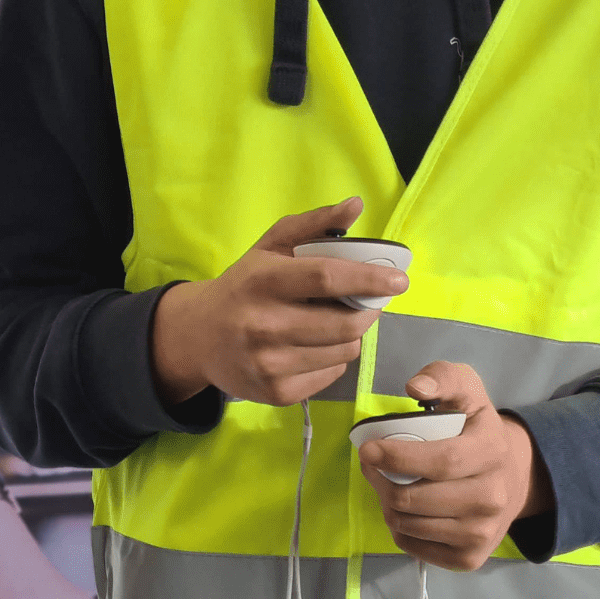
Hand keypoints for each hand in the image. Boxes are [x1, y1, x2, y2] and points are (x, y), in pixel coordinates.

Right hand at [151, 196, 408, 406]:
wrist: (199, 337)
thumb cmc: (245, 284)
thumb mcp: (272, 245)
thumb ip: (315, 224)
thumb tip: (356, 205)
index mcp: (265, 280)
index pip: (326, 279)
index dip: (368, 280)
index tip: (400, 280)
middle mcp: (264, 324)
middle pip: (344, 324)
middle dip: (370, 312)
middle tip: (372, 302)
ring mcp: (269, 363)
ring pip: (344, 351)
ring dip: (353, 333)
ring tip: (339, 320)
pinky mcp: (277, 393)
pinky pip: (332, 375)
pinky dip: (336, 357)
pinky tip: (318, 344)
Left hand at [357, 361, 554, 570]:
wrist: (512, 476)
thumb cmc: (477, 427)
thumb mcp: (466, 389)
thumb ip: (441, 377)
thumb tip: (415, 388)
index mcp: (492, 450)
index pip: (441, 461)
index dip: (398, 457)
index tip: (368, 448)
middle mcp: (493, 496)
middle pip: (417, 499)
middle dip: (381, 481)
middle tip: (371, 464)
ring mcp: (482, 532)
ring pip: (410, 525)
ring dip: (387, 503)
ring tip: (387, 482)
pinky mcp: (469, 559)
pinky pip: (414, 548)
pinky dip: (399, 527)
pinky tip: (405, 507)